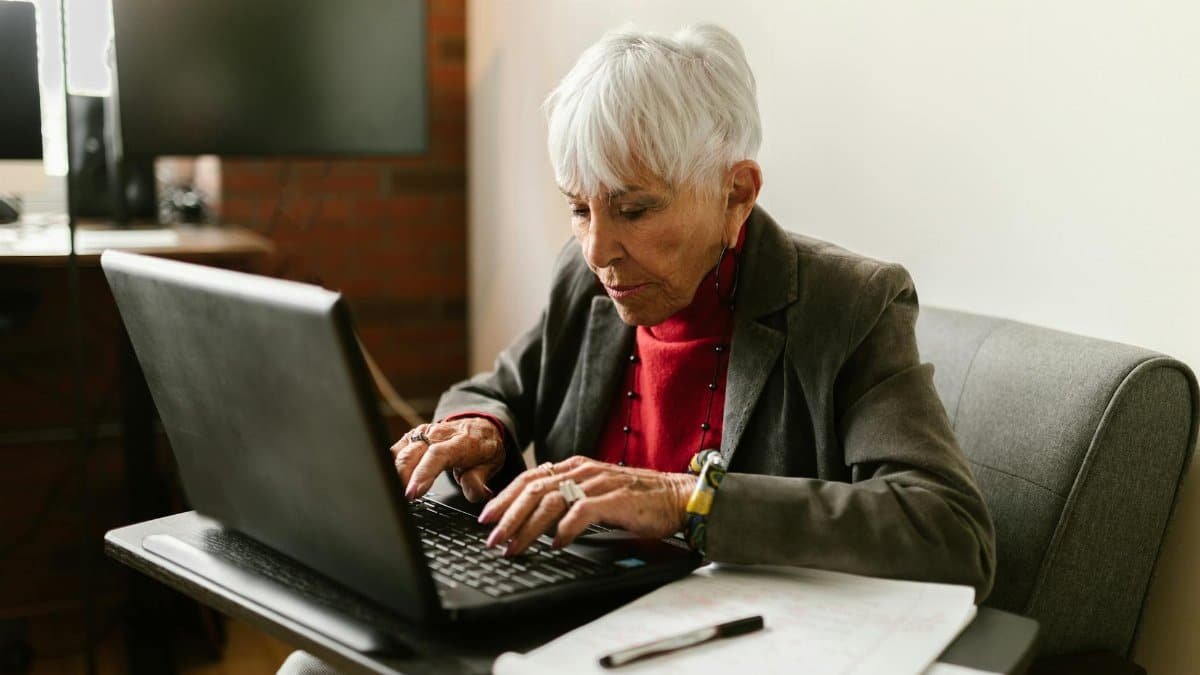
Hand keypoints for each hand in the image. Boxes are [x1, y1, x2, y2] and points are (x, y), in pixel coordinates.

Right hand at [391, 418, 504, 501]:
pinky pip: (395, 450)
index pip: (437, 455)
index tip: (412, 493)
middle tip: (398, 500)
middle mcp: (438, 435)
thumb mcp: (490, 466)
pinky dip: (389, 465)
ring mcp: (423, 434)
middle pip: (412, 454)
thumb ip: (478, 481)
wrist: (479, 427)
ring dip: (392, 473)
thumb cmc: (482, 449)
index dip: (423, 474)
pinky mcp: (411, 436)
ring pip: (400, 452)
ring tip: (392, 493)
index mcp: (460, 442)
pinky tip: (388, 481)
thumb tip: (474, 493)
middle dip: (401, 477)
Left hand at [477, 456, 694, 555]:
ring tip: (515, 546)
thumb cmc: (638, 500)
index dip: (505, 497)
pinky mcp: (615, 499)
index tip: (487, 517)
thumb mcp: (596, 492)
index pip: (530, 477)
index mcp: (575, 467)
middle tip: (493, 537)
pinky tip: (555, 544)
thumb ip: (569, 497)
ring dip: (528, 527)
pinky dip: (564, 529)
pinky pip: (581, 512)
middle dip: (508, 515)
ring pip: (552, 501)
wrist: (677, 497)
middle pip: (534, 489)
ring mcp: (599, 484)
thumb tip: (535, 516)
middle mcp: (583, 471)